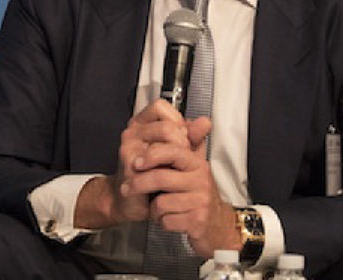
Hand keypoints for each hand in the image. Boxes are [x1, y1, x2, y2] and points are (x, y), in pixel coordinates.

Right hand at [75, 99, 190, 227]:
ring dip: (174, 160)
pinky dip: (166, 174)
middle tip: (181, 156)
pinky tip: (166, 179)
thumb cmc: (154, 175)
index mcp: (142, 124)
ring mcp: (129, 149)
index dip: (176, 120)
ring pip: (162, 146)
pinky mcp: (130, 168)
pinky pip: (156, 166)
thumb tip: (205, 122)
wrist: (133, 202)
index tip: (181, 135)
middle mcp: (132, 133)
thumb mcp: (178, 152)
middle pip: (166, 127)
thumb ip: (192, 136)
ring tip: (173, 169)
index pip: (160, 107)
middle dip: (181, 144)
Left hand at [125, 115, 241, 256]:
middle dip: (139, 184)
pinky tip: (167, 218)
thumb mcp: (191, 166)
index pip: (173, 150)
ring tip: (155, 206)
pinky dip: (161, 222)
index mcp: (196, 162)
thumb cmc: (196, 192)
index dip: (151, 155)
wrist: (215, 223)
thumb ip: (187, 142)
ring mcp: (200, 201)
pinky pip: (167, 220)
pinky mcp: (197, 221)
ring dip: (153, 208)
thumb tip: (196, 119)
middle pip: (161, 177)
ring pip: (161, 202)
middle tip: (127, 188)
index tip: (136, 162)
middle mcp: (201, 179)